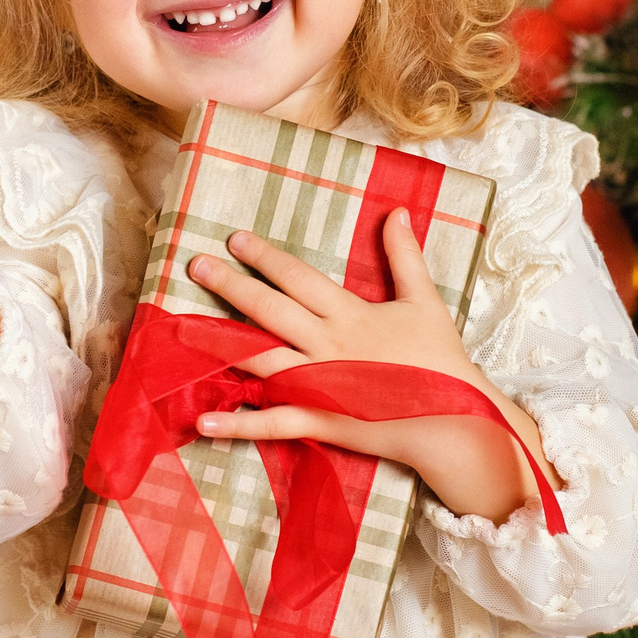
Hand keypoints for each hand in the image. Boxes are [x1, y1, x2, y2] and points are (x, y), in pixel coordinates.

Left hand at [185, 209, 562, 523]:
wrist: (455, 420)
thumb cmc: (440, 359)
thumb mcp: (425, 301)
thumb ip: (404, 257)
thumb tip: (395, 212)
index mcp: (350, 314)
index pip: (299, 279)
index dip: (266, 259)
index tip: (235, 240)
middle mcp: (328, 346)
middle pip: (270, 312)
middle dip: (232, 286)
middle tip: (196, 265)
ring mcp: (320, 385)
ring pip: (261, 360)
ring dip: (220, 344)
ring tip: (183, 329)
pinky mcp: (320, 420)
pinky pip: (272, 423)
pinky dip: (238, 424)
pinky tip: (203, 419)